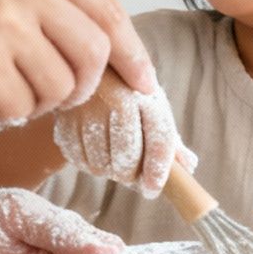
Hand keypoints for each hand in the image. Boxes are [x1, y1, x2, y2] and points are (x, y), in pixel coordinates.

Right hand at [0, 0, 156, 123]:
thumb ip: (43, 5)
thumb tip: (107, 56)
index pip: (108, 8)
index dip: (131, 52)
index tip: (142, 83)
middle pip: (96, 52)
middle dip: (82, 88)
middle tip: (48, 97)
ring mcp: (4, 19)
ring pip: (62, 87)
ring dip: (34, 103)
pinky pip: (21, 108)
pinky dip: (0, 114)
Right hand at [52, 72, 197, 197]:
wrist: (91, 64)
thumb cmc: (128, 90)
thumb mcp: (152, 106)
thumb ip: (168, 138)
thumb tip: (188, 166)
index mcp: (146, 96)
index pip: (159, 140)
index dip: (158, 170)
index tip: (153, 189)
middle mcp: (116, 99)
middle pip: (126, 159)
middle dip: (131, 175)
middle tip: (131, 174)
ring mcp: (87, 108)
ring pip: (100, 165)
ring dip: (108, 170)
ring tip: (112, 157)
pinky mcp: (63, 118)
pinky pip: (76, 160)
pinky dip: (87, 164)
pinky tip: (94, 151)